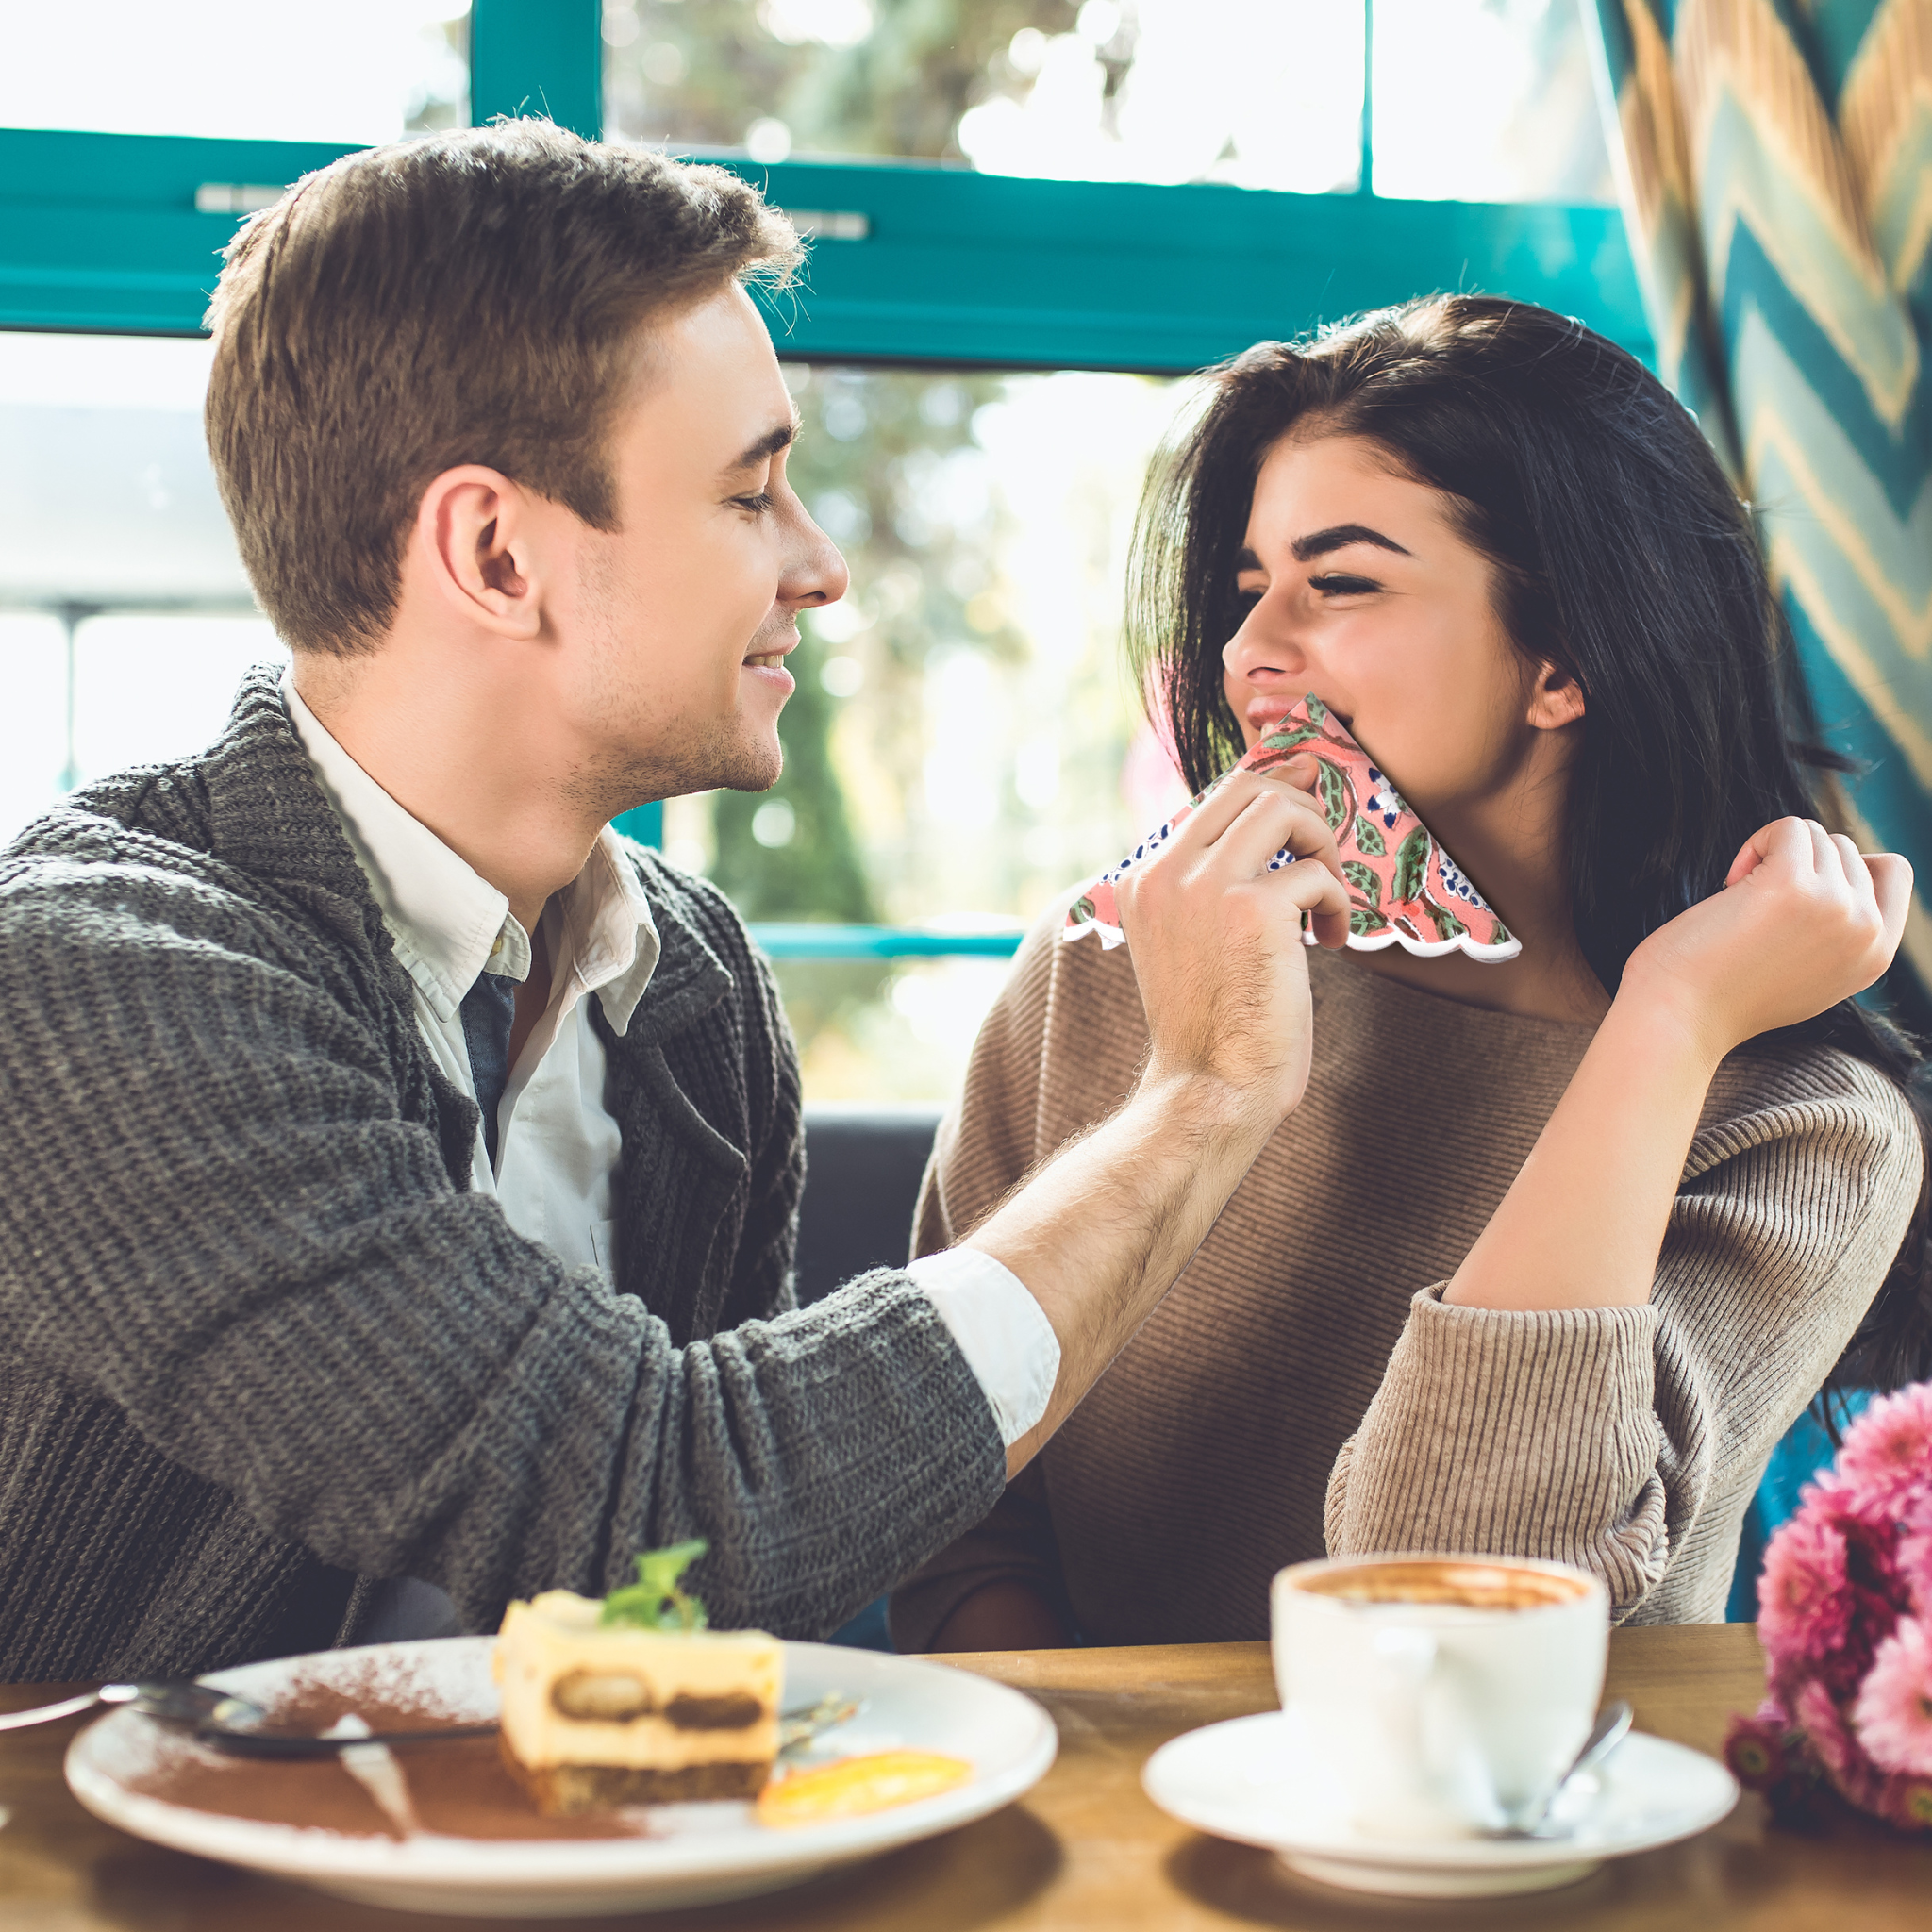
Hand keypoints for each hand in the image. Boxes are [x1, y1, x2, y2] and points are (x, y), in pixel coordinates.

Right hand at [1116, 753, 1349, 1121]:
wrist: (1212, 1089)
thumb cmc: (1217, 1019)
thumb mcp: (1198, 934)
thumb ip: (1220, 874)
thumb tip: (1293, 785)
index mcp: (1143, 878)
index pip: (1214, 796)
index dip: (1273, 795)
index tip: (1307, 823)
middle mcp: (1164, 872)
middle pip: (1249, 786)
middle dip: (1301, 812)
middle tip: (1321, 860)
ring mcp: (1205, 887)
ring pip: (1282, 808)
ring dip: (1322, 844)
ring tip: (1327, 896)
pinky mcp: (1252, 911)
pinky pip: (1316, 874)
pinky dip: (1338, 905)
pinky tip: (1331, 943)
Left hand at [1620, 817, 1911, 1058]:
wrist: (1680, 1018)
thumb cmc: (1725, 993)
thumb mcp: (1808, 974)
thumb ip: (1838, 935)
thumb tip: (1840, 879)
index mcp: (1876, 955)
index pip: (1892, 871)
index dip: (1843, 864)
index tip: (1798, 889)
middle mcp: (1867, 931)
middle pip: (1845, 848)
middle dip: (1796, 862)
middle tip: (1754, 905)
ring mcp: (1835, 907)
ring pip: (1816, 835)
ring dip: (1771, 854)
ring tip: (1739, 900)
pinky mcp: (1793, 886)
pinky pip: (1789, 828)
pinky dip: (1756, 843)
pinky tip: (1731, 882)